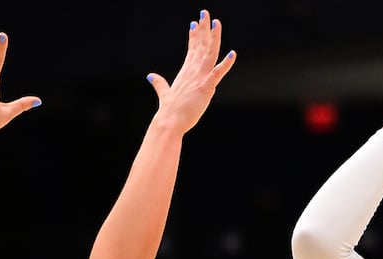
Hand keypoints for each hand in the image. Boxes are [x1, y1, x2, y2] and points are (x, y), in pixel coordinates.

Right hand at [147, 9, 236, 132]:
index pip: (192, 50)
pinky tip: (232, 53)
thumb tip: (150, 76)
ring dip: (213, 38)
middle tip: (205, 13)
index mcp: (186, 73)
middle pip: (200, 46)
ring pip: (209, 54)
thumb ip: (159, 83)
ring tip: (216, 22)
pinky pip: (217, 73)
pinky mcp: (205, 88)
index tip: (195, 22)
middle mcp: (192, 72)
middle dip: (203, 29)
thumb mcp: (164, 93)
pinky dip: (226, 64)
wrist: (169, 122)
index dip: (194, 36)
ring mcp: (199, 78)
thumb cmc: (169, 111)